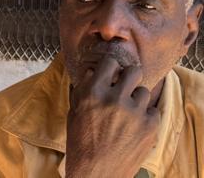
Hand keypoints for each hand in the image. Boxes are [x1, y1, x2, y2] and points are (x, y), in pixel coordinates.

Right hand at [65, 55, 159, 177]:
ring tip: (128, 112)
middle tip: (126, 85)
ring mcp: (134, 112)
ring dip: (137, 99)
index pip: (109, 62)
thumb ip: (83, 91)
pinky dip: (146, 117)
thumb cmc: (81, 144)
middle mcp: (114, 98)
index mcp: (92, 93)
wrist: (96, 174)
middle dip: (130, 77)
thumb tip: (92, 72)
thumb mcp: (74, 114)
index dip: (111, 65)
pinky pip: (154, 111)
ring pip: (144, 91)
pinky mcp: (149, 126)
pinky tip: (134, 126)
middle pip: (134, 71)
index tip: (113, 69)